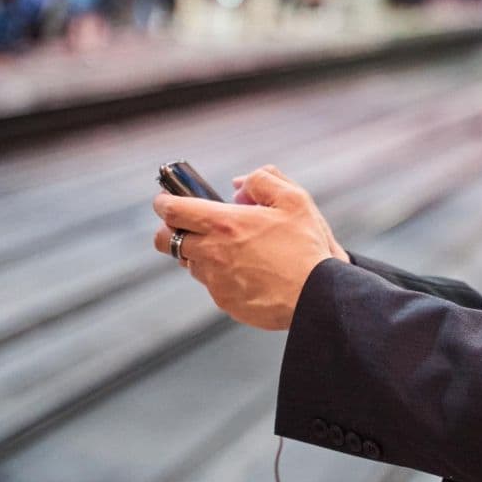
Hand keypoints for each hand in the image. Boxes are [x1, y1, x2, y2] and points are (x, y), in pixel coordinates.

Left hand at [153, 167, 348, 330]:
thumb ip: (263, 180)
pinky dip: (219, 273)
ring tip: (228, 247)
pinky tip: (245, 269)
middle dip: (169, 229)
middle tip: (187, 224)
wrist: (317, 297)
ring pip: (189, 263)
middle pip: (166, 241)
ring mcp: (216, 280)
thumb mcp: (294, 199)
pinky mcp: (224, 302)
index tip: (165, 200)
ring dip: (198, 252)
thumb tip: (239, 183)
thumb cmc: (306, 248)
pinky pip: (211, 283)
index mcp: (225, 224)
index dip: (164, 202)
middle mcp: (212, 253)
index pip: (173, 211)